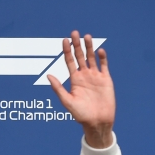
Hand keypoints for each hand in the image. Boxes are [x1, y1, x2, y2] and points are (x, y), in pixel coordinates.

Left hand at [46, 30, 115, 147]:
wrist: (97, 121)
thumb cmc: (80, 114)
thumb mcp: (67, 101)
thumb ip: (58, 88)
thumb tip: (48, 75)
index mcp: (74, 80)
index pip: (69, 61)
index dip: (67, 51)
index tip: (64, 40)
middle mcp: (84, 76)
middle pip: (80, 56)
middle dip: (77, 45)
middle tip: (74, 32)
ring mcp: (95, 77)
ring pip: (92, 58)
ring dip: (90, 47)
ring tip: (87, 36)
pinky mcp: (106, 79)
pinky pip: (104, 66)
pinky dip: (102, 58)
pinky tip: (100, 50)